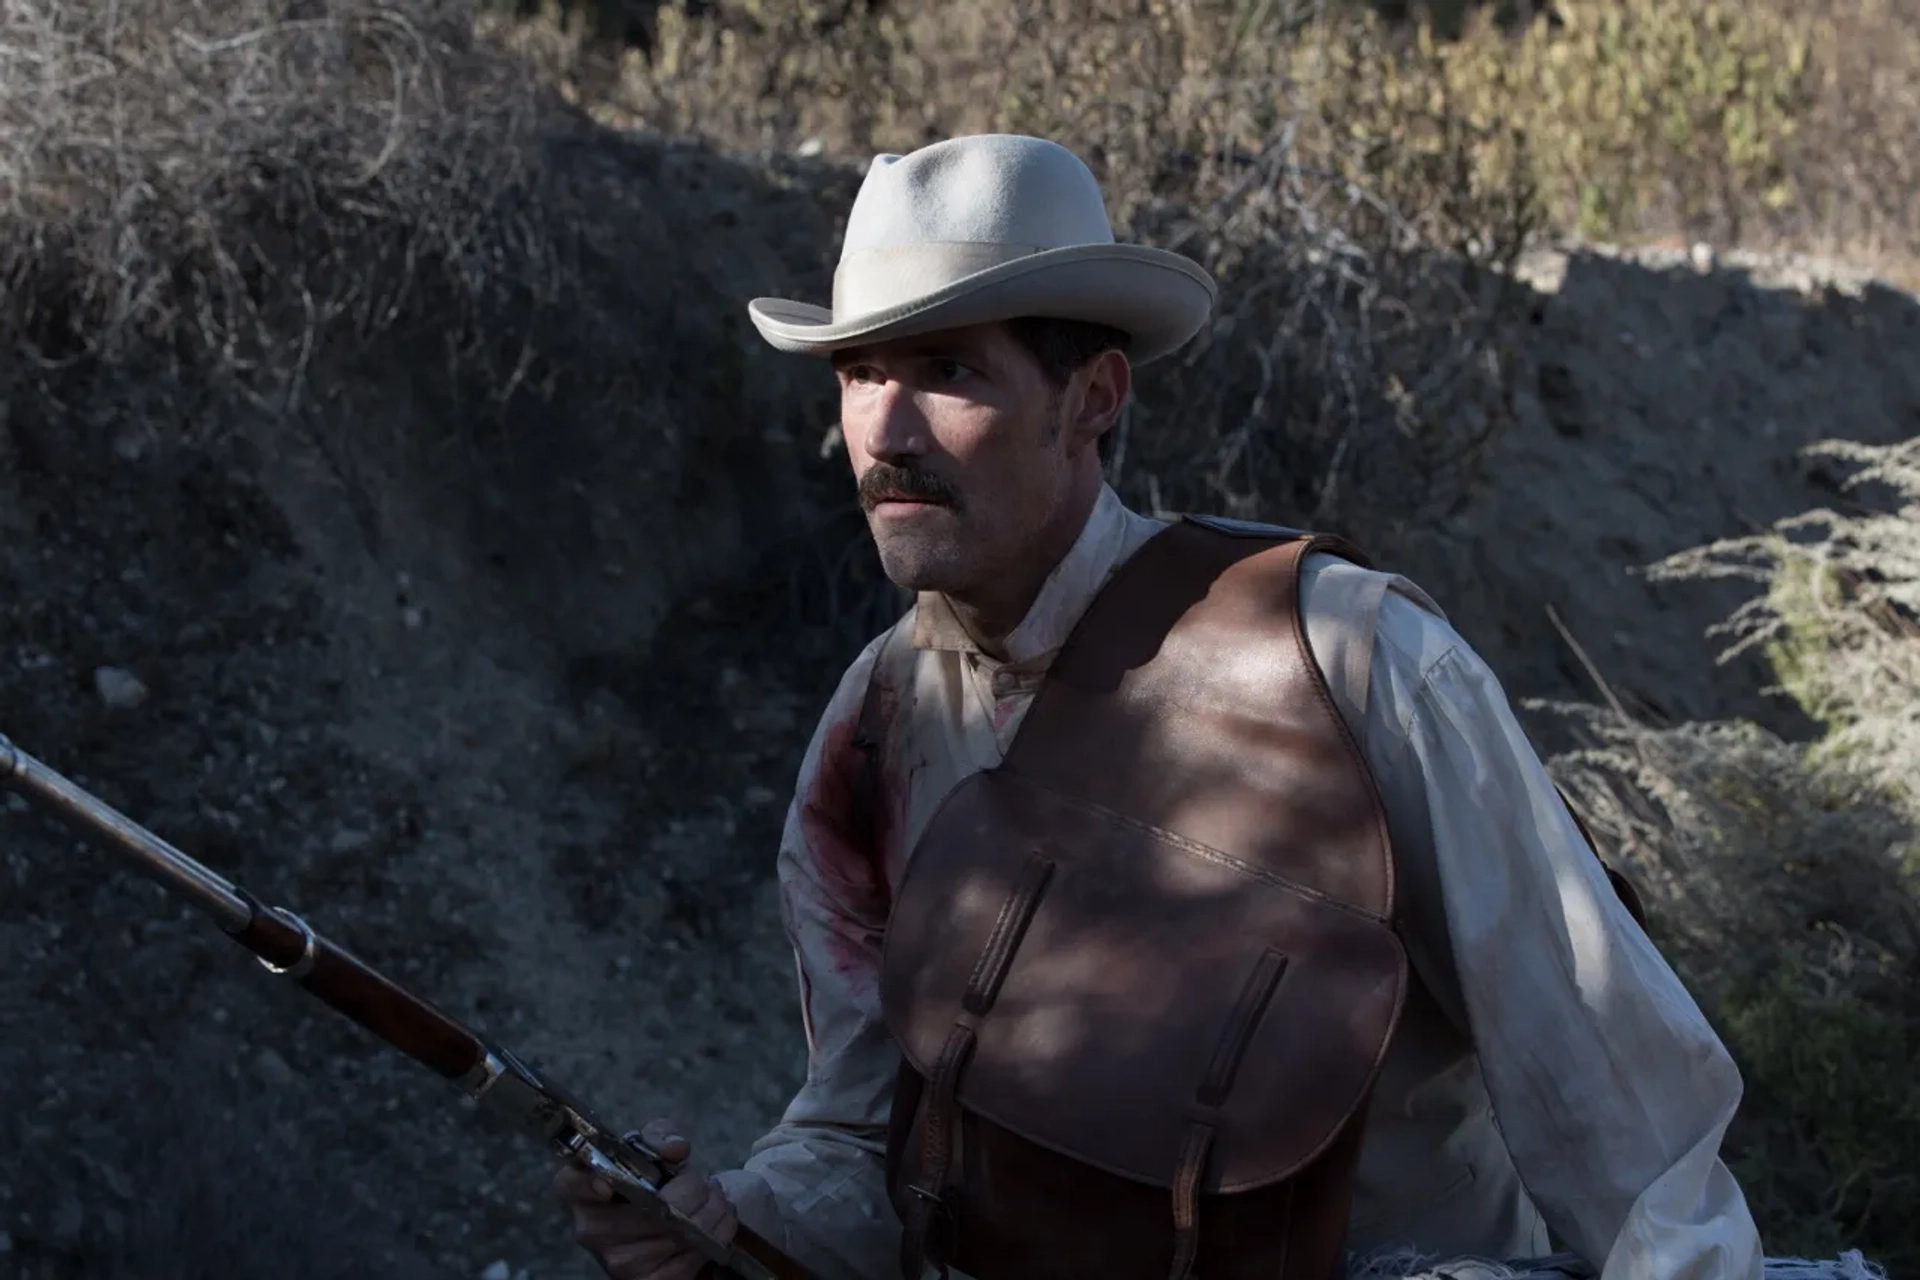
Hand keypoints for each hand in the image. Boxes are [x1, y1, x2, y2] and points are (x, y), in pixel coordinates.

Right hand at [552, 1119, 738, 1279]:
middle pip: (645, 1207)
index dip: (586, 1184)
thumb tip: (676, 1148)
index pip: (570, 1185)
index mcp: (584, 1193)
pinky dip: (716, 1232)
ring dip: (710, 1209)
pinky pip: (694, 1253)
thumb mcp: (652, 1153)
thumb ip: (661, 1138)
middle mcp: (594, 1230)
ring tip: (713, 1199)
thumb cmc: (653, 1183)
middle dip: (690, 1188)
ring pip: (677, 1229)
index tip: (607, 1184)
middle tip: (703, 1181)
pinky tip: (715, 1221)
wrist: (673, 1223)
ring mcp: (620, 1262)